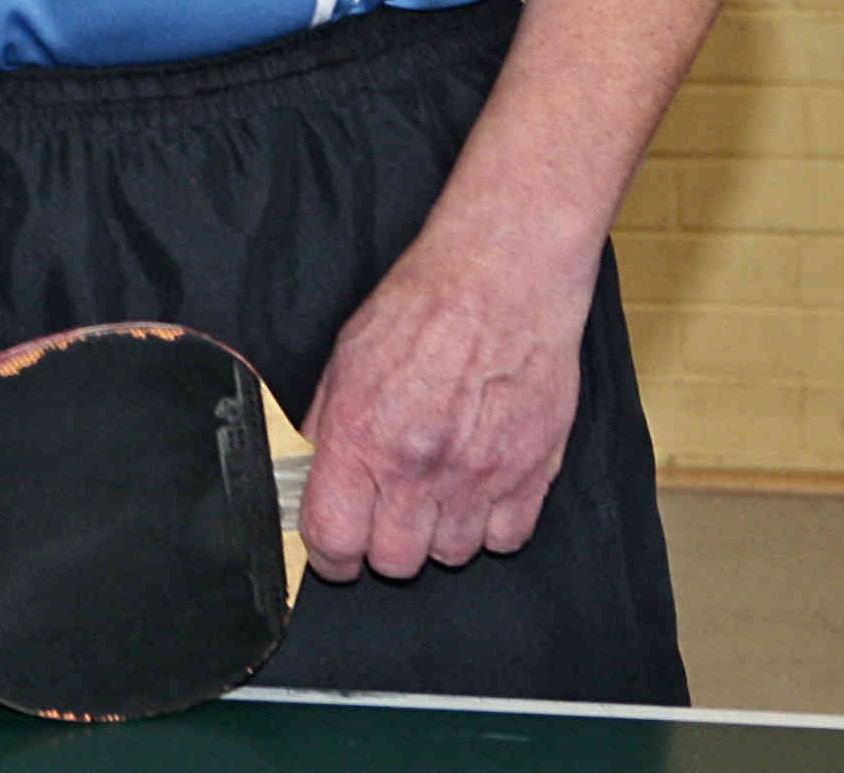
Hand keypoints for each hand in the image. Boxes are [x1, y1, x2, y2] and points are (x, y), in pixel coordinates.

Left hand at [296, 228, 592, 580]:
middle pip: (395, 562)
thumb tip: (312, 473)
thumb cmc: (420, 309)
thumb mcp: (345, 361)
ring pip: (451, 555)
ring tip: (436, 491)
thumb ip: (328, 427)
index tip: (334, 551)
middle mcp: (419, 466)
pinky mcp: (531, 474)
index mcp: (362, 436)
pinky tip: (477, 489)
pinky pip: (506, 539)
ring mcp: (479, 475)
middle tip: (387, 513)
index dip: (329, 556)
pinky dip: (490, 525)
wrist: (500, 282)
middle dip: (384, 545)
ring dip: (438, 534)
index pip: (333, 537)